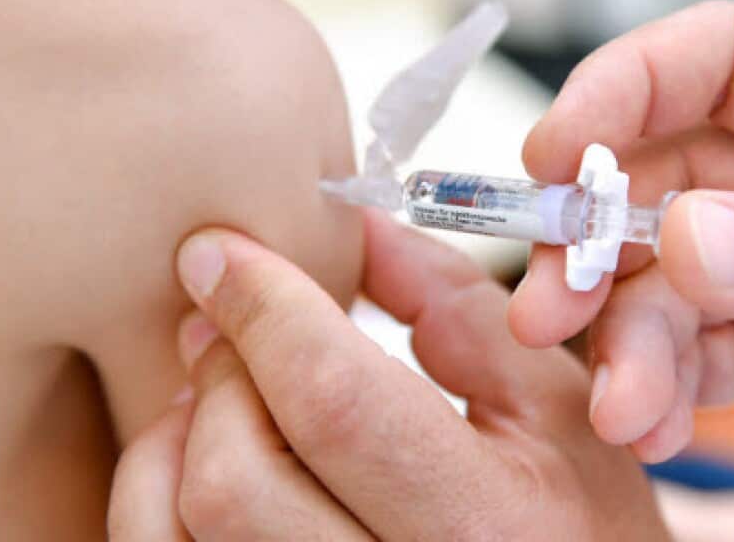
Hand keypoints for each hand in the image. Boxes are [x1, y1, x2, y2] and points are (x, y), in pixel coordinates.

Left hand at [108, 210, 668, 540]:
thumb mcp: (550, 402)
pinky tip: (210, 456)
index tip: (218, 251)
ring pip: (176, 532)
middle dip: (220, 372)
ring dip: (177, 433)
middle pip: (234, 478)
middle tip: (235, 323)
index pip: (335, 403)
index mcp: (484, 527)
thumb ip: (453, 302)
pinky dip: (159, 495)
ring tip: (229, 392)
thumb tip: (347, 222)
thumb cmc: (574, 523)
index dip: (262, 308)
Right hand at [510, 0, 733, 529]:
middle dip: (593, 236)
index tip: (560, 148)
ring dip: (622, 339)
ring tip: (625, 405)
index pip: (724, 59)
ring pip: (660, 282)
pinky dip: (656, 394)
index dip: (628, 86)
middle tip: (553, 300)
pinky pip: (687, 361)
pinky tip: (654, 426)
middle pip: (661, 176)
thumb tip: (694, 238)